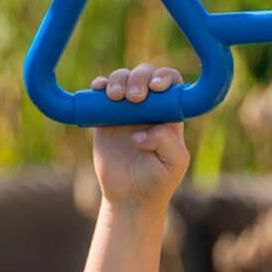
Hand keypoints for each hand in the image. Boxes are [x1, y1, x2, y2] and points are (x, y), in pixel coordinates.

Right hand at [88, 63, 189, 208]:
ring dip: (118, 79)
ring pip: (122, 78)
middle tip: (134, 98)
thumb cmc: (157, 180)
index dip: (165, 77)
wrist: (129, 196)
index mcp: (169, 113)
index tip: (156, 88)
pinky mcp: (104, 116)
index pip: (171, 83)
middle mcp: (149, 106)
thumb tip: (143, 132)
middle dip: (139, 78)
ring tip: (115, 97)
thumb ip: (167, 143)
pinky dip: (99, 85)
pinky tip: (99, 90)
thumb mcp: (173, 164)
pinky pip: (100, 92)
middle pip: (145, 74)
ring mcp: (125, 109)